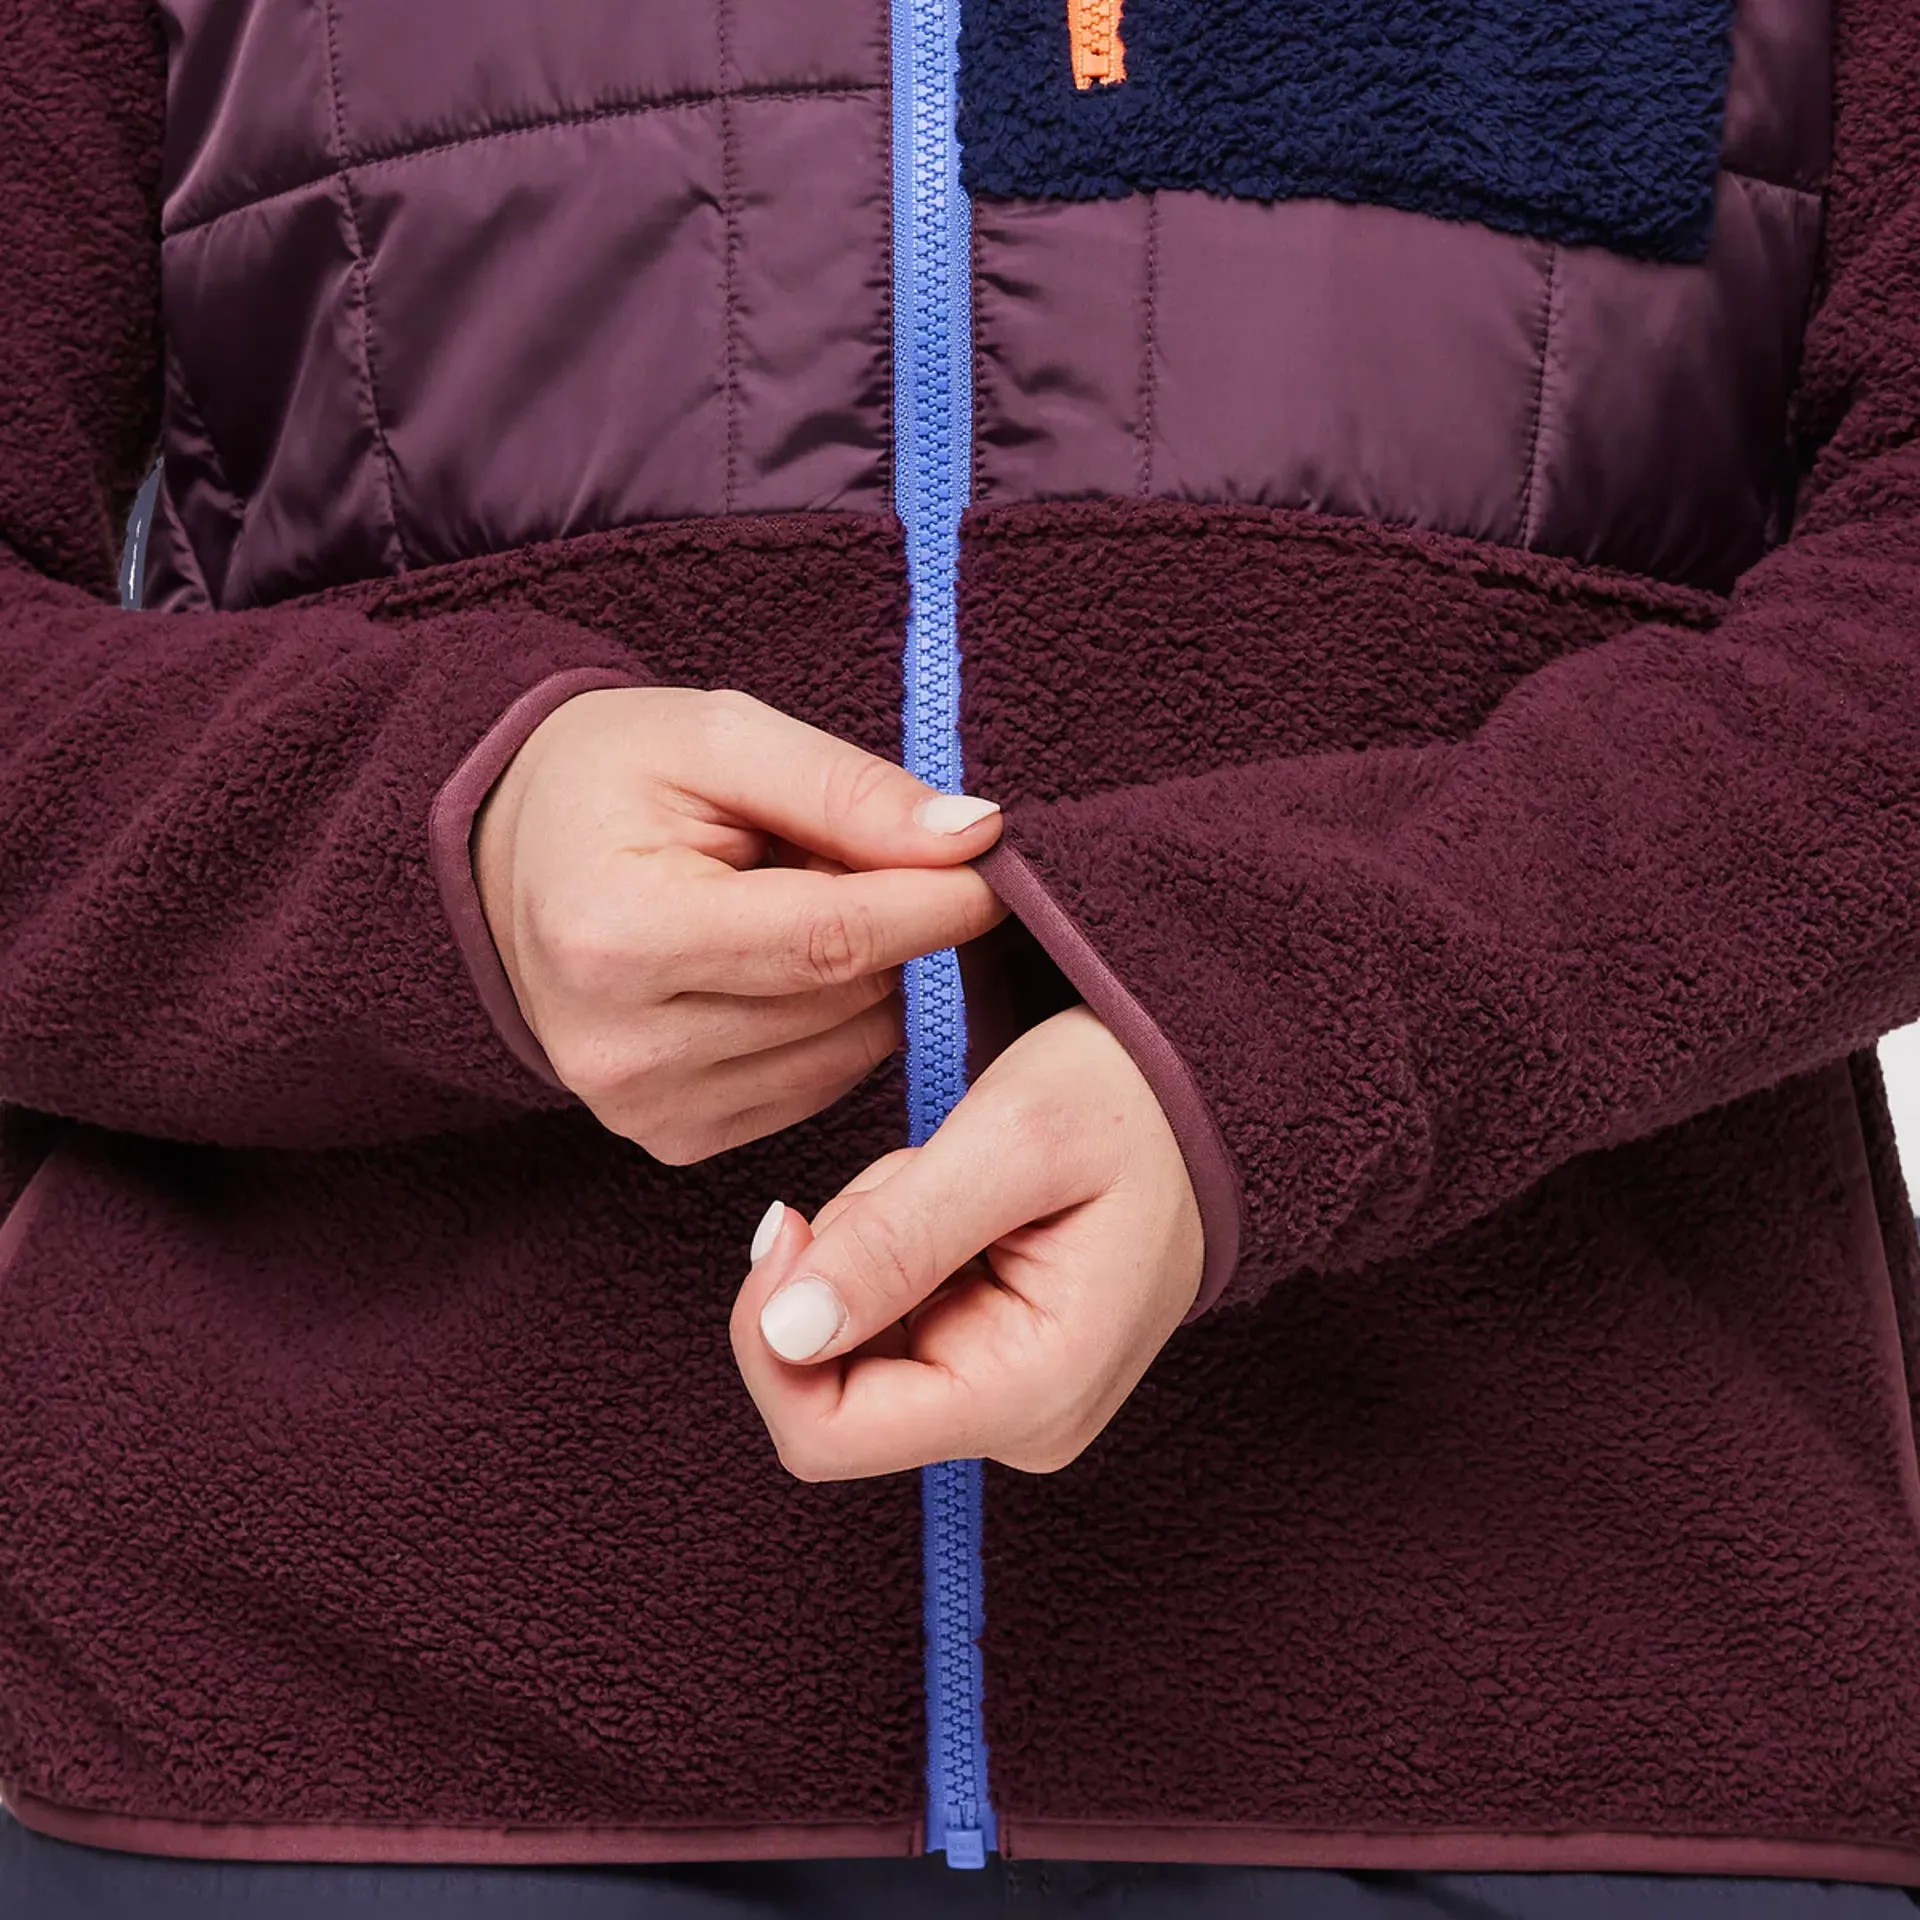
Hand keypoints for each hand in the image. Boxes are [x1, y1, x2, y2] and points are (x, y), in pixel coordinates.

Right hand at [474, 686, 1006, 1161]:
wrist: (514, 851)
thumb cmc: (615, 779)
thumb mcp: (722, 738)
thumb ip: (849, 790)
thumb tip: (976, 841)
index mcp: (616, 937)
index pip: (829, 940)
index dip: (934, 904)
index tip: (995, 868)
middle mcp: (620, 1048)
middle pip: (843, 998)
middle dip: (888, 925)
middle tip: (848, 856)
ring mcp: (642, 1107)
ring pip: (846, 1050)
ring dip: (862, 976)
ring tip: (794, 901)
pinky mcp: (670, 1136)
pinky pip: (818, 1084)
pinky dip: (832, 1023)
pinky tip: (779, 967)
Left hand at [729, 1005, 1204, 1478]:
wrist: (1201, 1095)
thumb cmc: (1129, 1103)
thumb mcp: (1011, 1139)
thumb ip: (895, 1238)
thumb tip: (784, 1334)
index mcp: (1034, 1391)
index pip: (825, 1434)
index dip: (770, 1335)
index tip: (788, 1223)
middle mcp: (1020, 1423)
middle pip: (827, 1381)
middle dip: (839, 1265)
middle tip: (917, 1174)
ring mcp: (1006, 1399)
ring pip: (848, 1341)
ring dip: (869, 1241)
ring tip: (955, 1175)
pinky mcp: (991, 1364)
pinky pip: (883, 1316)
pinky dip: (892, 1243)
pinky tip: (958, 1196)